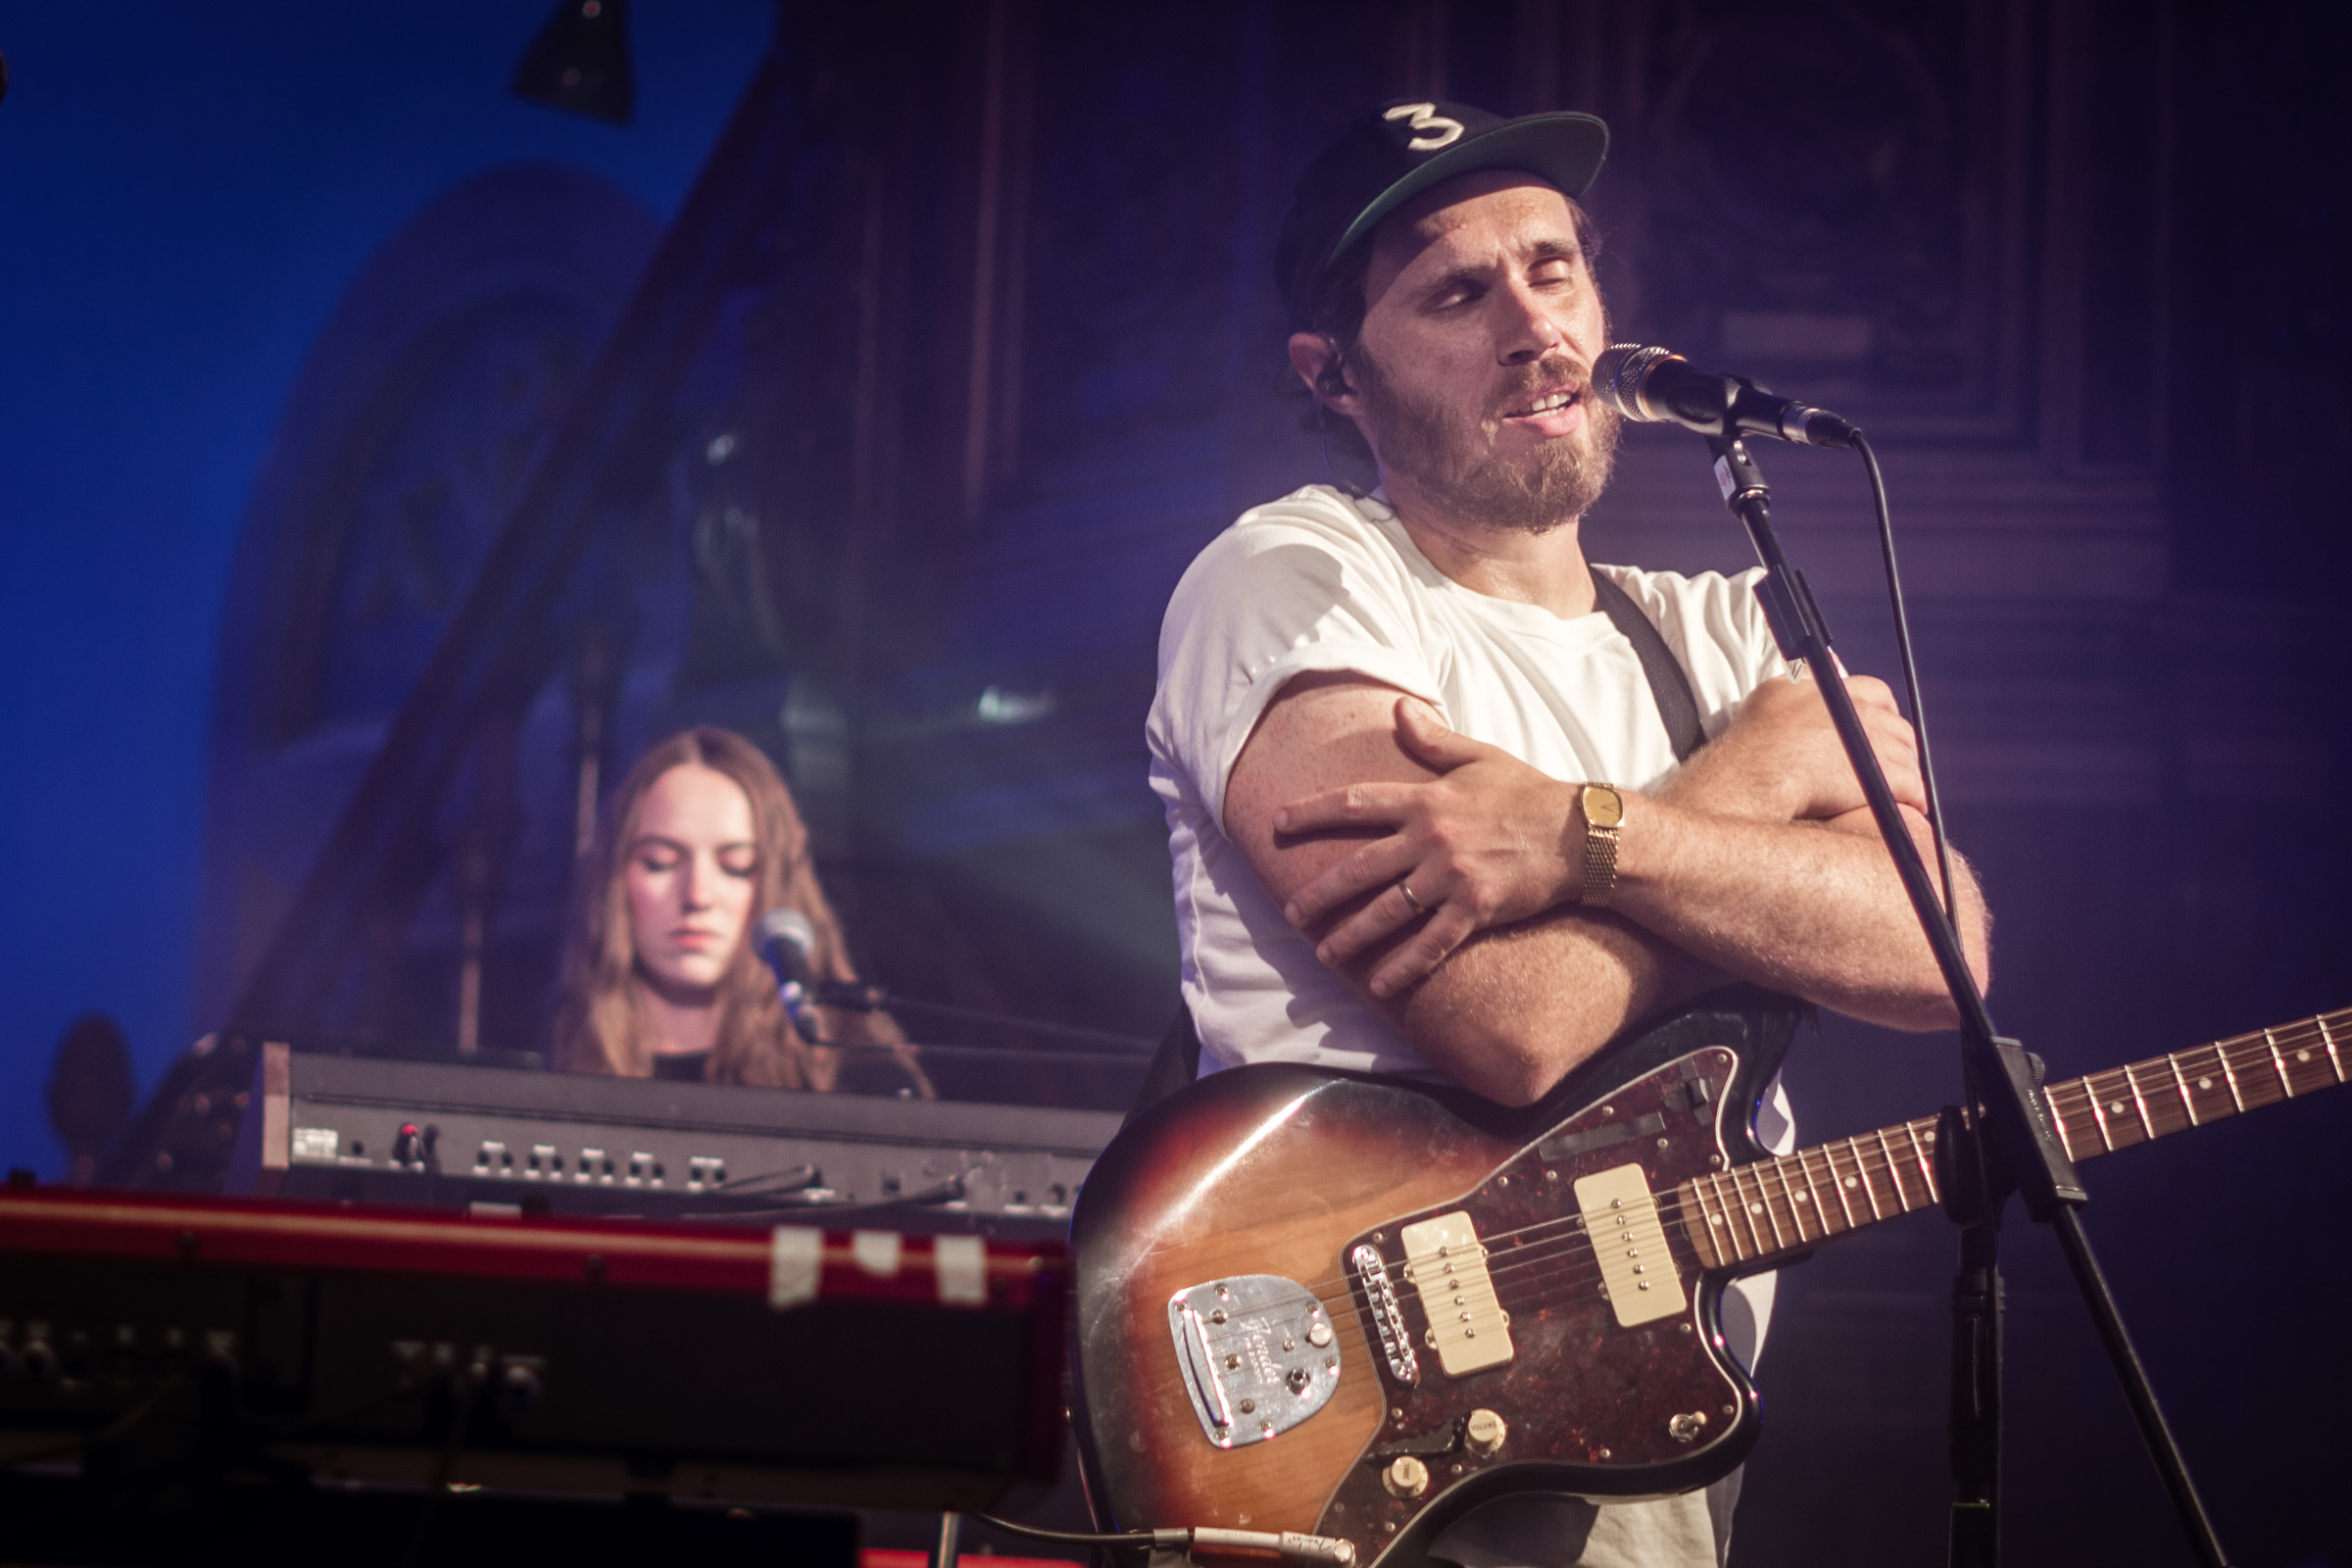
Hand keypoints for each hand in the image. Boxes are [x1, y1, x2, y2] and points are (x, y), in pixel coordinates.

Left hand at [1272, 700, 1579, 995]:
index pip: (1355, 803)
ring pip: (1388, 910)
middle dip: (1320, 892)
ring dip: (1352, 935)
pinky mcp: (1476, 907)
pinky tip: (1379, 984)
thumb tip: (1399, 709)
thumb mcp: (1481, 757)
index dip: (1311, 813)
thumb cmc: (1529, 793)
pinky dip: (1403, 965)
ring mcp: (1452, 875)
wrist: (1580, 835)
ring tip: (1325, 954)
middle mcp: (1432, 837)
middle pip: (1360, 867)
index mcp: (1427, 798)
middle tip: (1291, 912)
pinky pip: (1431, 943)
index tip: (1277, 824)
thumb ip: (1434, 739)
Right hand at [1663, 669, 1923, 823]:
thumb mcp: (1770, 698)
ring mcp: (1871, 741)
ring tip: (1895, 793)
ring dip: (1904, 774)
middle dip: (1898, 747)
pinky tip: (1906, 808)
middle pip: (1895, 725)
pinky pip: (1911, 785)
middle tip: (1889, 769)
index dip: (1882, 713)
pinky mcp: (1882, 774)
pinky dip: (1912, 797)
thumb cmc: (1747, 751)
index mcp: (1828, 690)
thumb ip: (1802, 683)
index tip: (1877, 731)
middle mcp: (1853, 709)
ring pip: (1906, 756)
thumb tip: (1827, 665)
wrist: (1748, 783)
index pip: (1875, 692)